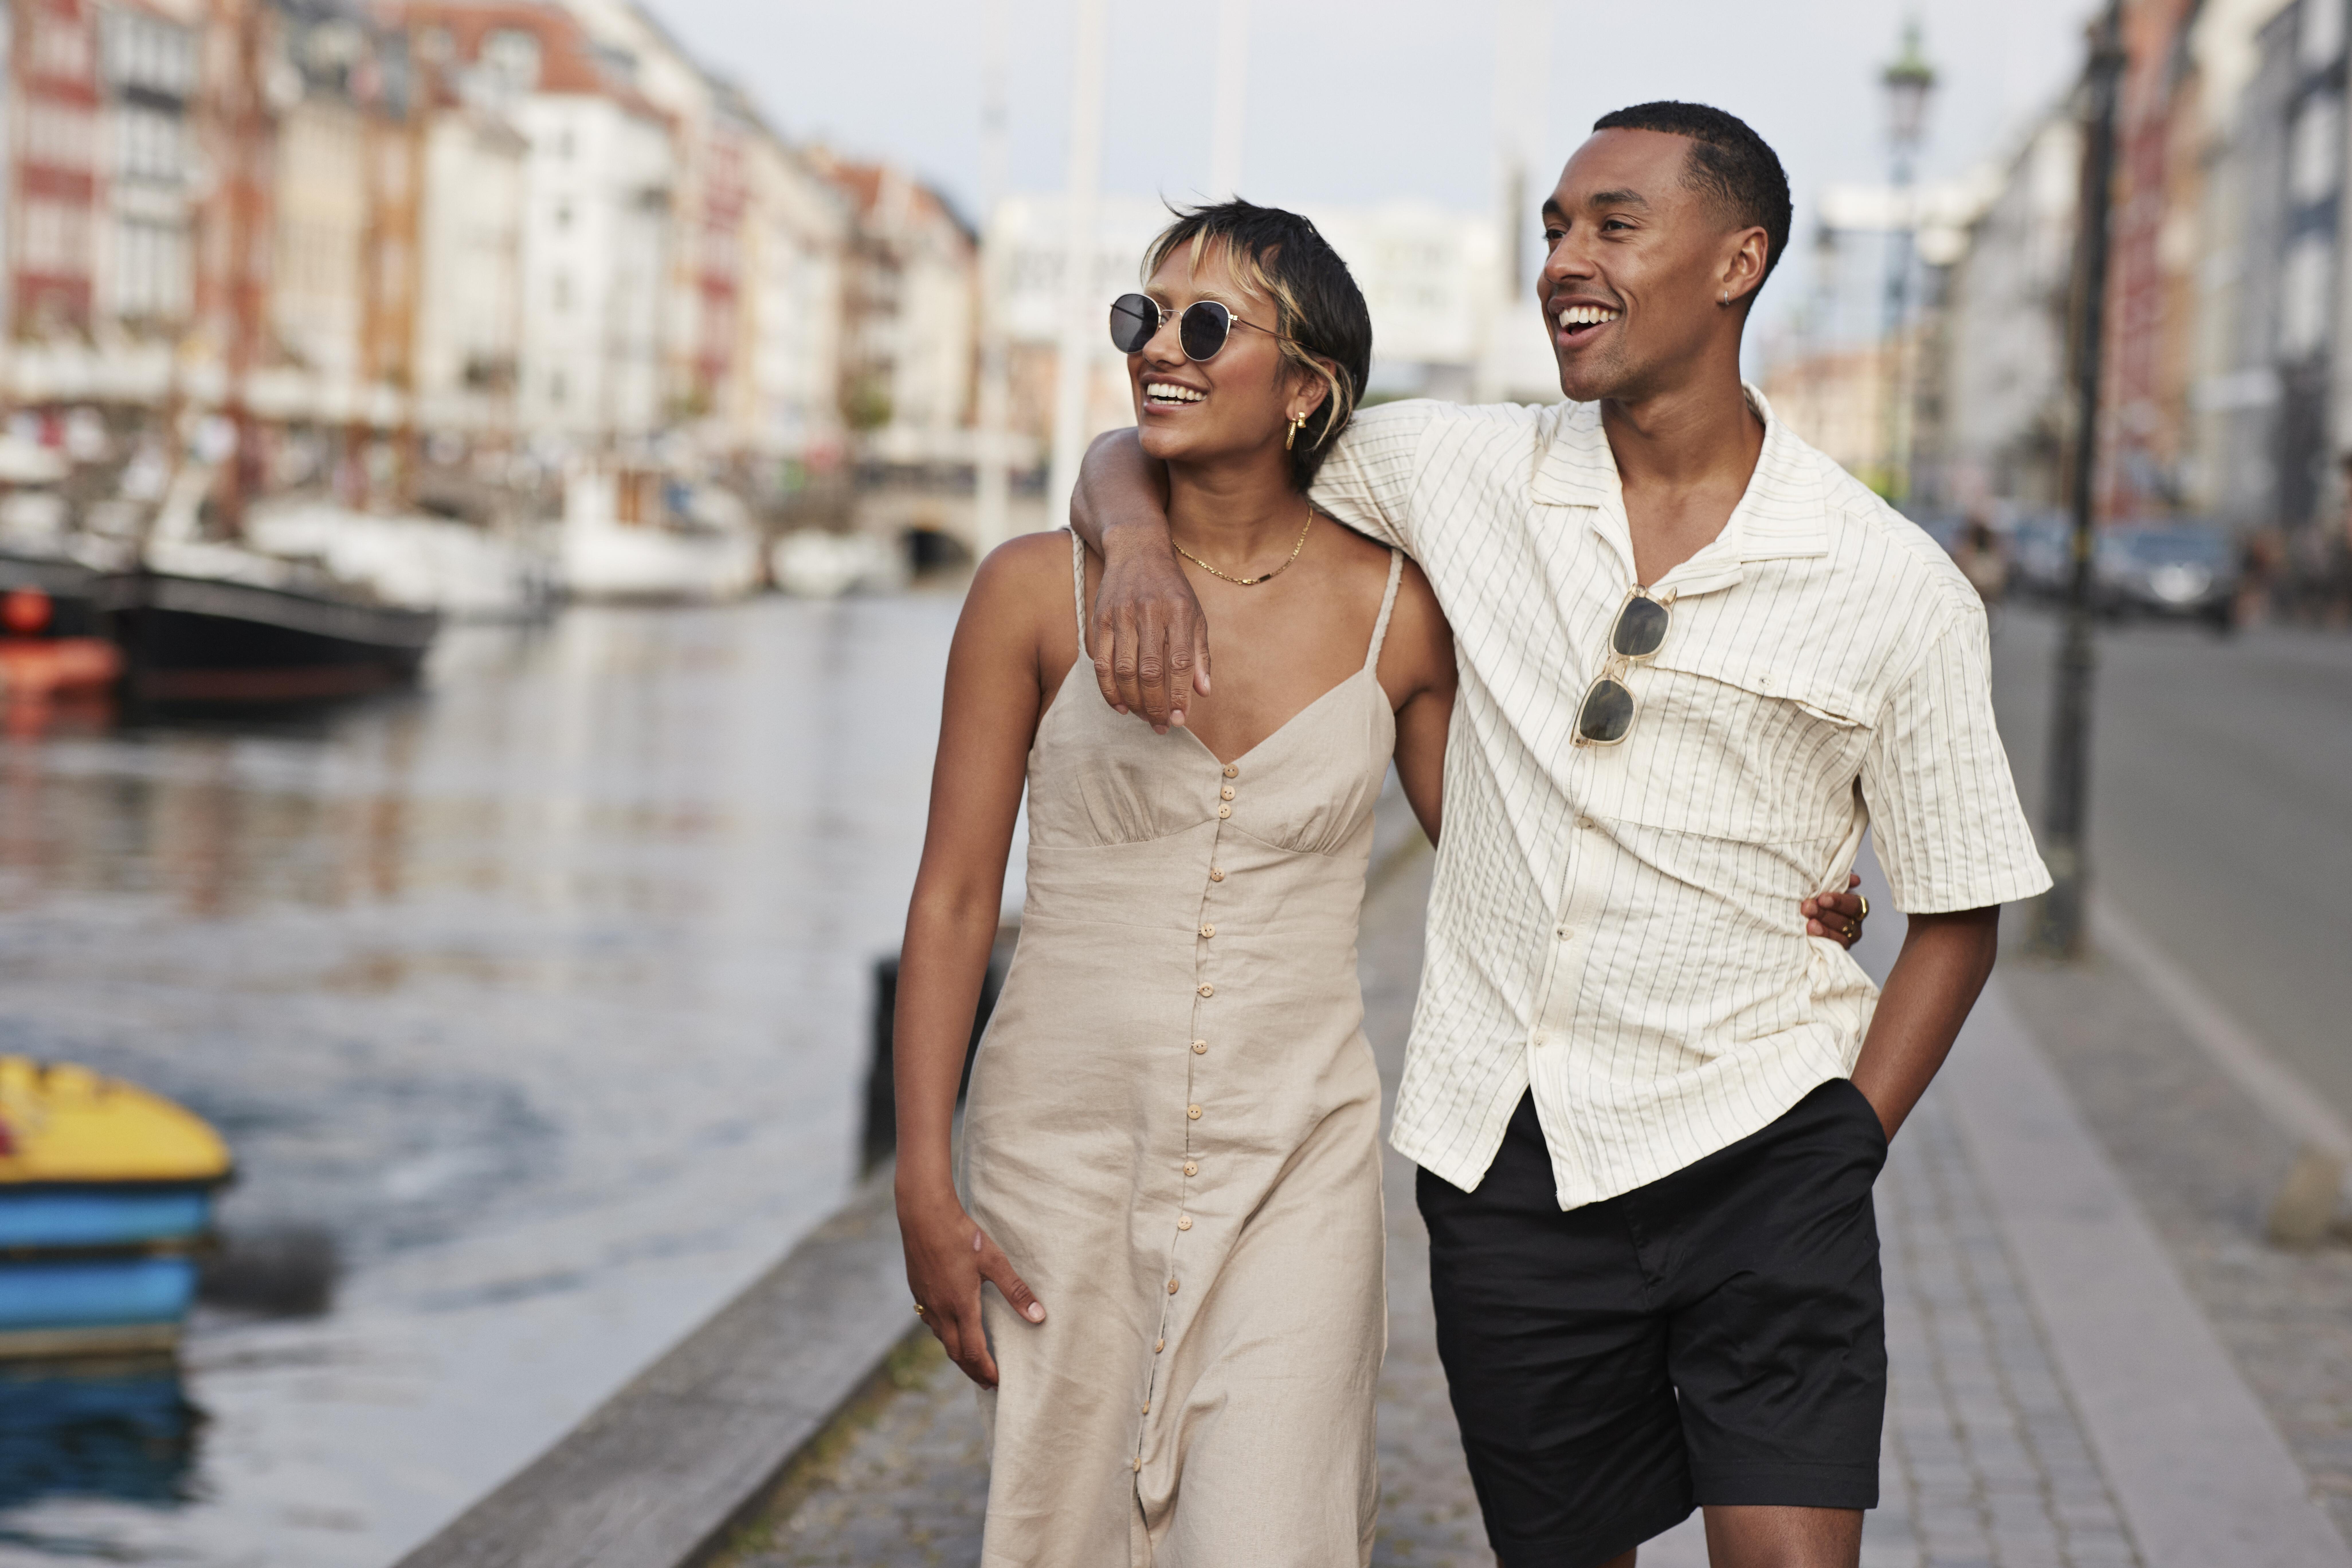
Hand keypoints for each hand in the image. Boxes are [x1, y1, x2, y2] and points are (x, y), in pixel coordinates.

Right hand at [898, 1187, 1044, 1388]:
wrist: (923, 1214)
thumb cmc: (961, 1235)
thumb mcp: (994, 1261)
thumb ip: (1016, 1290)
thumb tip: (1039, 1317)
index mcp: (961, 1306)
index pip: (973, 1352)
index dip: (986, 1370)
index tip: (998, 1382)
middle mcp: (940, 1310)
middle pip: (956, 1353)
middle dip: (972, 1370)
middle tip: (987, 1383)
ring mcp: (926, 1301)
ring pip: (942, 1338)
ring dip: (958, 1354)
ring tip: (971, 1361)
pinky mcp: (918, 1290)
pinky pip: (931, 1322)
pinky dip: (945, 1334)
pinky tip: (951, 1328)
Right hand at [1093, 529, 1210, 731]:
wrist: (1135, 549)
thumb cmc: (1171, 589)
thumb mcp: (1194, 614)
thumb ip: (1200, 653)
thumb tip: (1203, 692)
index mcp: (1178, 611)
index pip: (1180, 662)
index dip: (1180, 695)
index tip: (1180, 720)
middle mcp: (1148, 612)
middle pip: (1149, 671)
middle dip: (1155, 706)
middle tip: (1161, 726)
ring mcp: (1120, 615)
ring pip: (1123, 671)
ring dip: (1133, 702)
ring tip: (1144, 718)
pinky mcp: (1099, 619)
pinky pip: (1101, 663)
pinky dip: (1109, 690)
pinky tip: (1121, 706)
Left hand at [1801, 875, 1869, 947]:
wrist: (1803, 913)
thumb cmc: (1818, 895)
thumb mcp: (1828, 884)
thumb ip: (1841, 880)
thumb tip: (1855, 879)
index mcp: (1856, 907)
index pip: (1854, 905)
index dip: (1839, 902)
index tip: (1822, 898)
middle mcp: (1854, 925)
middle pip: (1844, 922)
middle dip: (1824, 914)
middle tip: (1807, 908)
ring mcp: (1846, 940)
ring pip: (1839, 938)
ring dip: (1823, 931)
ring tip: (1809, 925)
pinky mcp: (1833, 950)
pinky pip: (1830, 949)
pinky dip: (1820, 943)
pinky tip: (1809, 937)